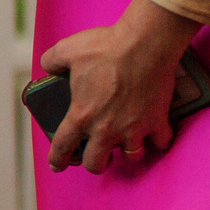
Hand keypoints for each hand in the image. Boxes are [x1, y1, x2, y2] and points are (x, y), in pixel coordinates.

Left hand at [37, 0, 197, 174]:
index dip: (57, 160)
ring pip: (132, 157)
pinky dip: (158, 140)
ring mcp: (134, 128)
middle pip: (96, 163)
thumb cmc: (106, 47)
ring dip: (128, 154)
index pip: (63, 147)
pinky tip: (155, 134)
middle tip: (98, 156)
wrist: (144, 44)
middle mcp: (106, 128)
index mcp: (82, 115)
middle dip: (95, 163)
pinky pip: (161, 141)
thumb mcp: (66, 50)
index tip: (57, 166)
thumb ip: (52, 62)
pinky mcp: (157, 121)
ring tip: (125, 146)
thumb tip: (48, 67)